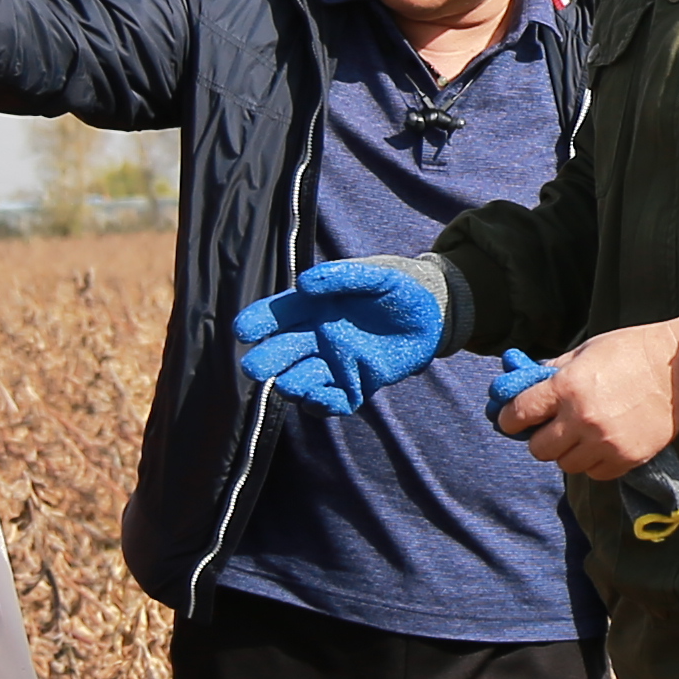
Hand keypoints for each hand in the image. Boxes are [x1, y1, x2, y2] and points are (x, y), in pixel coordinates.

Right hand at [233, 257, 450, 408]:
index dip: (258, 322)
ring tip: (290, 384)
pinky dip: (321, 404)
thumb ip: (342, 276)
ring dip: (291, 384)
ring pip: (299, 381)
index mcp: (314, 307)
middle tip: (255, 367)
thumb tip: (304, 285)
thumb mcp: (375, 274)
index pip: (277, 315)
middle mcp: (317, 338)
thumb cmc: (399, 287)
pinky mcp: (356, 386)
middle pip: (281, 353)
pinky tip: (319, 398)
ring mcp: (334, 364)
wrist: (434, 313)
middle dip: (265, 361)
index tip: (243, 330)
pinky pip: (331, 403)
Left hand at [492, 315, 678, 480]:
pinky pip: (595, 474)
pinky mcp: (627, 458)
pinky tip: (602, 445)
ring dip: (568, 453)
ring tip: (581, 436)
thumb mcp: (586, 351)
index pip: (518, 414)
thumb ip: (554, 371)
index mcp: (567, 387)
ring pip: (566, 465)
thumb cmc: (632, 351)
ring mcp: (605, 442)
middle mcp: (581, 418)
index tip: (512, 420)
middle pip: (539, 449)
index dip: (509, 419)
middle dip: (540, 439)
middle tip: (551, 429)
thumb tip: (525, 383)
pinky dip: (594, 463)